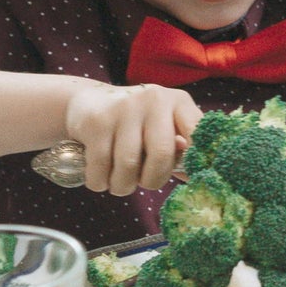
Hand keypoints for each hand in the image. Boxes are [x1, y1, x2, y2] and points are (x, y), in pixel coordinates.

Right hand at [64, 82, 200, 195]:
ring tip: (120, 183)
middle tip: (145, 183)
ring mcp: (124, 109)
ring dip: (123, 186)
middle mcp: (154, 100)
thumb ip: (179, 149)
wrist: (87, 101)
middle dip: (153, 180)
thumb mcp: (161, 126)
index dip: (197, 159)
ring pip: (128, 165)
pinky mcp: (97, 122)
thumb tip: (195, 178)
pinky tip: (102, 178)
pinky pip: (100, 168)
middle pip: (161, 154)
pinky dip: (100, 183)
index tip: (192, 177)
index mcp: (178, 102)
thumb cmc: (134, 123)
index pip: (198, 131)